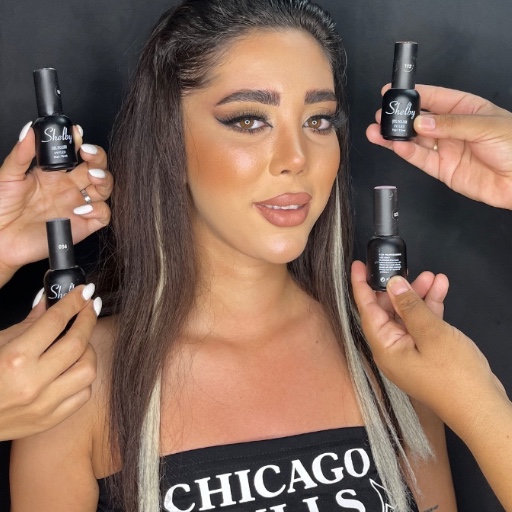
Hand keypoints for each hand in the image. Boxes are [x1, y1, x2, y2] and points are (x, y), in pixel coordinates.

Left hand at [0, 123, 112, 284]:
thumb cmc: (2, 210)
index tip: (77, 134)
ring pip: (104, 189)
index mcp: (54, 174)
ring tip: (92, 177)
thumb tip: (29, 130)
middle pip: (96, 168)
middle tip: (87, 153)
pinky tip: (82, 208)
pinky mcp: (83, 225)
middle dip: (98, 158)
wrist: (0, 241)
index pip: (75, 153)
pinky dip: (98, 209)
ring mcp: (78, 206)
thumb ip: (21, 153)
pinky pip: (103, 215)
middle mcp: (69, 188)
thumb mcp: (7, 177)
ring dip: (104, 180)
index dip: (80, 142)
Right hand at [0, 284, 101, 439]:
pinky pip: (83, 394)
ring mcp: (43, 404)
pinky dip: (83, 378)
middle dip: (88, 319)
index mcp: (15, 358)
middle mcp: (32, 382)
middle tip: (89, 307)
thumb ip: (29, 322)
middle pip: (78, 343)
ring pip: (87, 370)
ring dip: (88, 351)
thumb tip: (50, 301)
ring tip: (79, 342)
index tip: (84, 291)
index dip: (74, 301)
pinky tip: (74, 367)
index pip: (55, 321)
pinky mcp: (49, 420)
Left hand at [351, 260, 507, 435]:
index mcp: (385, 347)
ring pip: (408, 315)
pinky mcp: (427, 353)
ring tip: (433, 276)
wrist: (481, 408)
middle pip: (388, 311)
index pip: (366, 310)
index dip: (361, 286)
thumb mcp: (431, 333)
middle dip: (399, 288)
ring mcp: (410, 352)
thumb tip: (392, 284)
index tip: (358, 266)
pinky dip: (431, 308)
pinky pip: (423, 325)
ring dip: (419, 295)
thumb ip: (410, 306)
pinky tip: (441, 290)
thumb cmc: (454, 374)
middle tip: (407, 267)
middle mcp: (392, 349)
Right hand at [367, 84, 511, 208]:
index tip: (393, 90)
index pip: (434, 97)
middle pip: (420, 120)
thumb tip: (422, 122)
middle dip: (400, 117)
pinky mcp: (443, 169)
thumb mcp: (486, 126)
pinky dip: (406, 153)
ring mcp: (446, 149)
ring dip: (396, 136)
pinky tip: (396, 146)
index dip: (414, 93)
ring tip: (378, 131)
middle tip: (382, 115)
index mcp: (466, 109)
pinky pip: (420, 159)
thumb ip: (451, 124)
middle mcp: (452, 128)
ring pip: (415, 140)